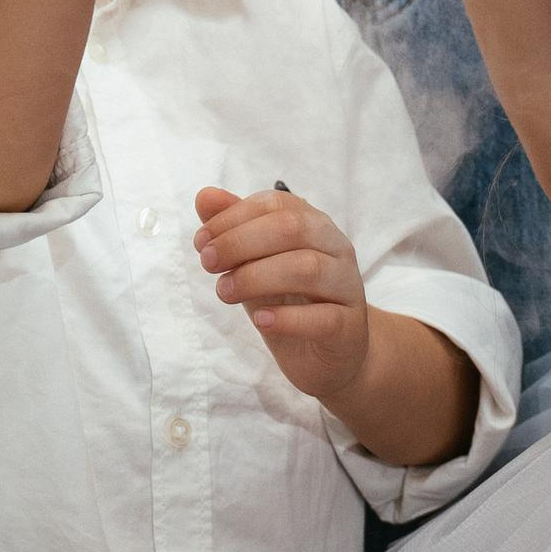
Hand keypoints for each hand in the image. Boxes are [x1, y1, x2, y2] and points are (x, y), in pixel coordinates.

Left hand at [194, 186, 370, 399]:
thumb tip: (204, 195)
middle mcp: (336, 248)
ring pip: (308, 268)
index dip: (234, 217)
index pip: (276, 203)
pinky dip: (288, 317)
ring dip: (257, 277)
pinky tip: (261, 319)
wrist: (329, 355)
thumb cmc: (290, 302)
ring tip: (224, 292)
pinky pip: (323, 317)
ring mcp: (347, 287)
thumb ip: (233, 231)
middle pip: (293, 228)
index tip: (201, 241)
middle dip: (241, 242)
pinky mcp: (349, 327)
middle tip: (208, 264)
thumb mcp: (255, 265)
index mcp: (314, 225)